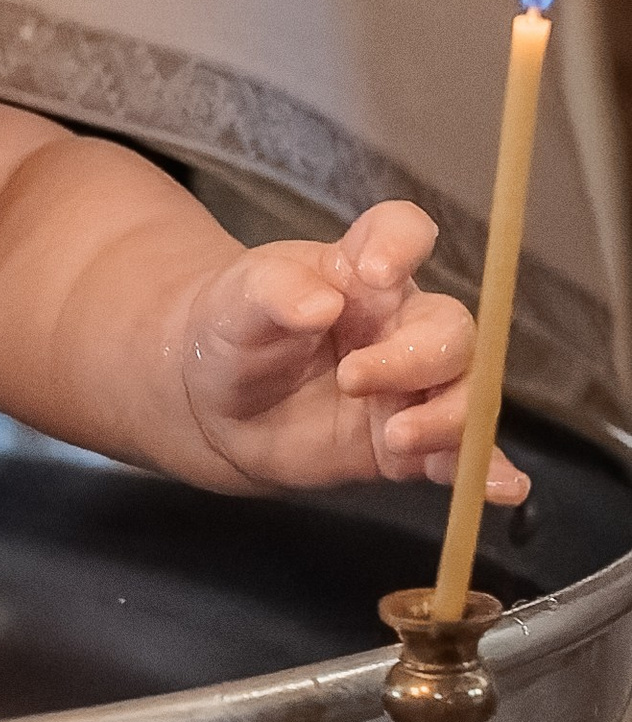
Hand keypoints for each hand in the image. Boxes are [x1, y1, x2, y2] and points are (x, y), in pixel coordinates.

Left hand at [180, 202, 525, 500]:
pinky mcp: (408, 443)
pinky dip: (486, 471)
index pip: (402, 233)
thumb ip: (274, 292)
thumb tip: (321, 305)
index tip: (378, 271)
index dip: (402, 245)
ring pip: (465, 393)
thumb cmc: (235, 332)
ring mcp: (412, 385)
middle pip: (449, 330)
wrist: (217, 404)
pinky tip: (504, 488)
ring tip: (397, 438)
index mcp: (362, 270)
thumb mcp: (237, 301)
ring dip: (447, 418)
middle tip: (352, 380)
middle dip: (414, 358)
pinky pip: (460, 455)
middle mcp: (401, 323)